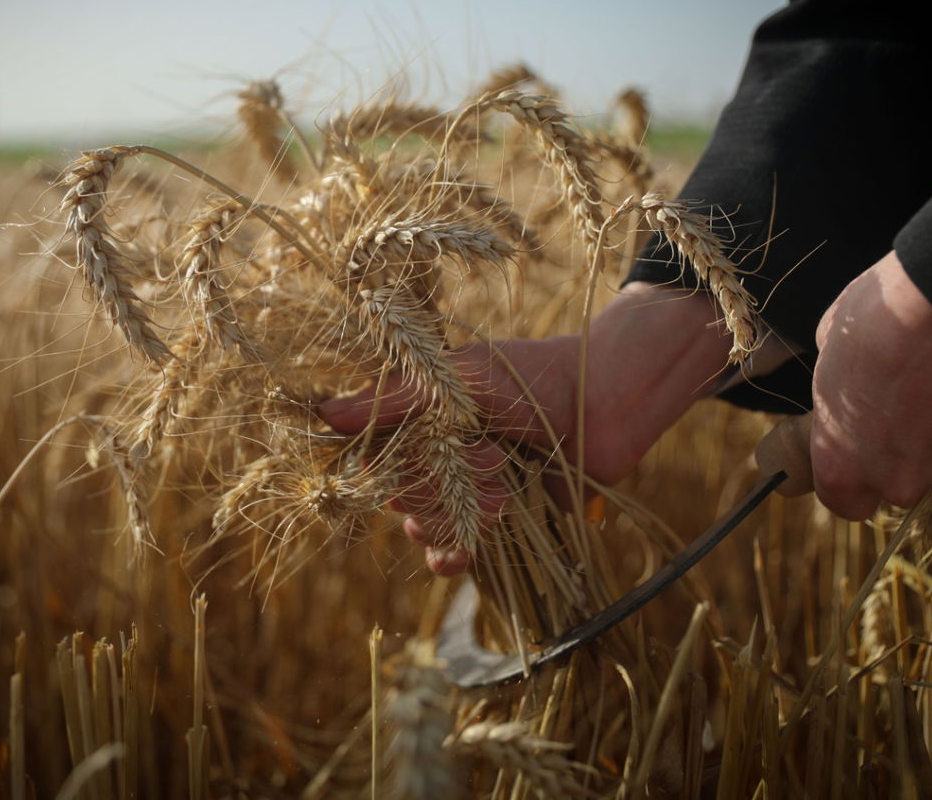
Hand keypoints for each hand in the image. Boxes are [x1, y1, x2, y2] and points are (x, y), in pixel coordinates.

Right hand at [319, 283, 733, 573]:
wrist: (608, 403)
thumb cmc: (535, 375)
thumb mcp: (460, 377)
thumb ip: (395, 399)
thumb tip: (323, 414)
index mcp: (424, 416)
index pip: (378, 455)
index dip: (391, 464)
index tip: (414, 456)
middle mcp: (439, 454)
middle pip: (400, 495)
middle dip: (438, 487)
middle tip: (492, 457)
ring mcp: (466, 490)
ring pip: (423, 525)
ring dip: (455, 517)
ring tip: (503, 494)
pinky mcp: (495, 521)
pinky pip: (451, 551)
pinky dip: (450, 556)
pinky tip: (461, 555)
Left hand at [810, 251, 931, 518]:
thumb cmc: (889, 315)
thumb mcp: (833, 340)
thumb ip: (838, 382)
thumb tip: (849, 379)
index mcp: (845, 460)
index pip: (844, 500)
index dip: (853, 475)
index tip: (860, 447)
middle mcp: (899, 479)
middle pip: (899, 480)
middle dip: (904, 447)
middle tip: (913, 394)